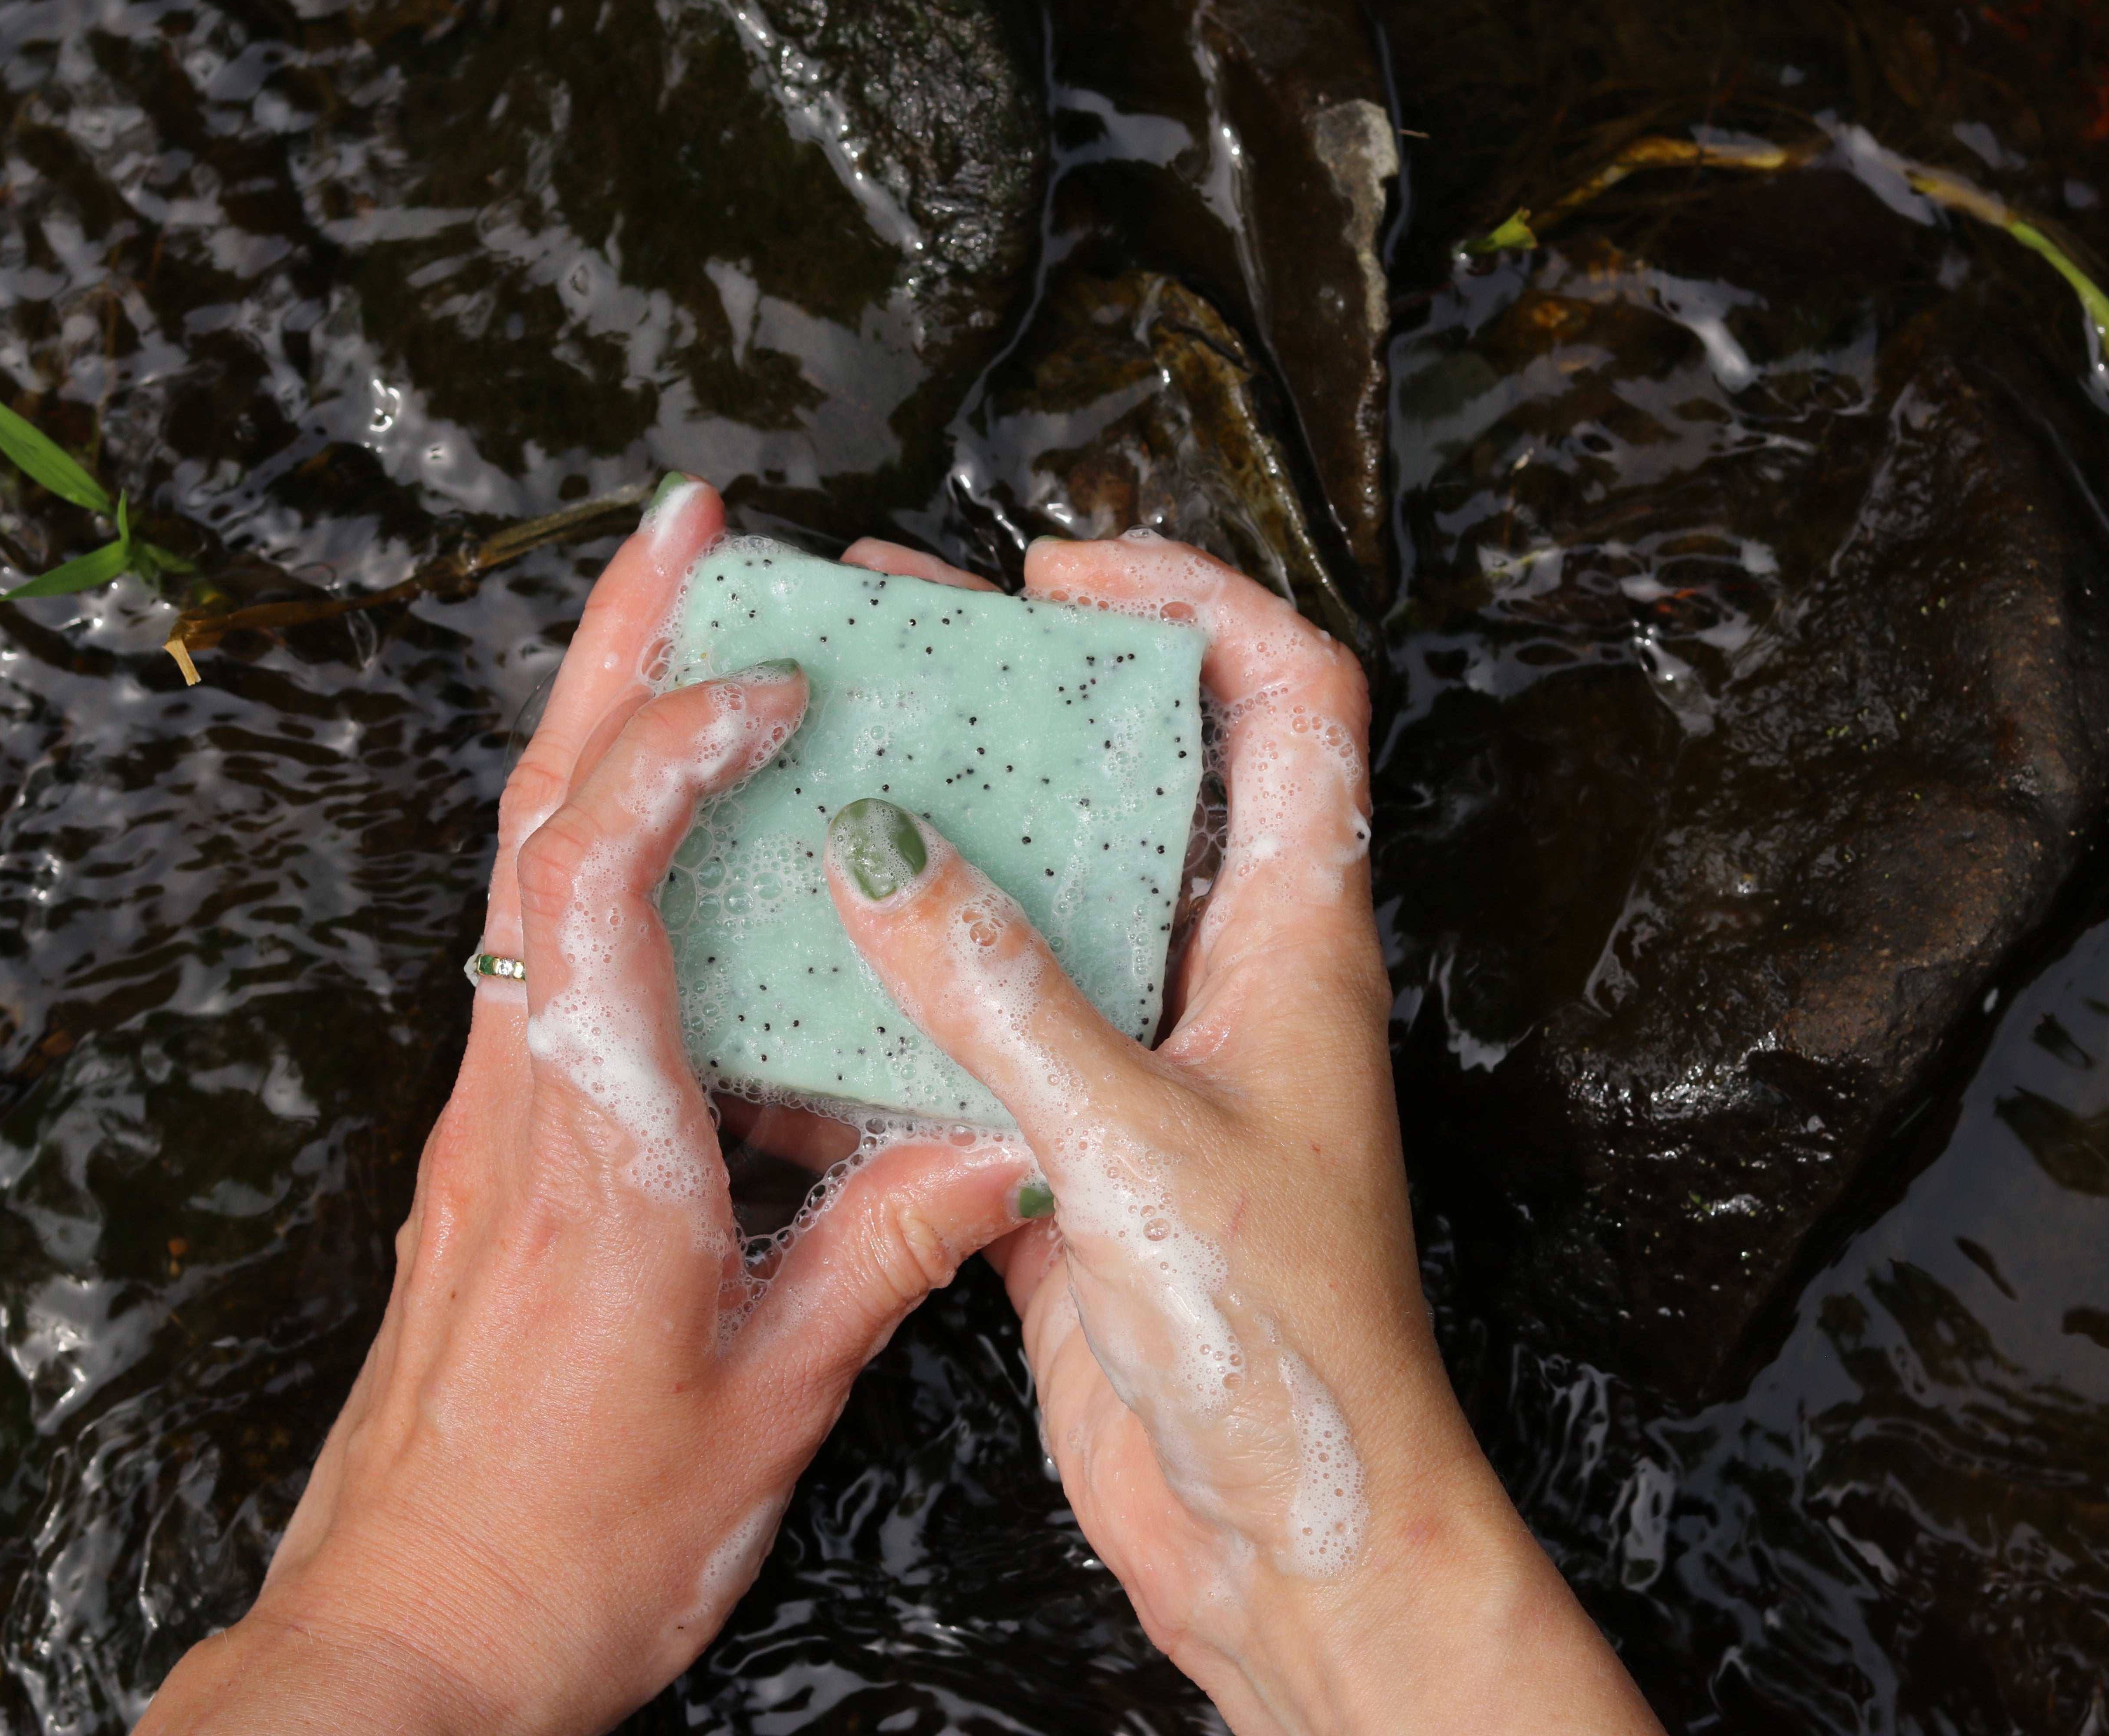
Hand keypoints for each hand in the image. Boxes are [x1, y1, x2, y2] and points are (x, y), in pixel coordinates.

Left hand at [135, 480, 1038, 1735]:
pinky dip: (592, 841)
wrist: (407, 1632)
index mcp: (599, 1145)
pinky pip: (532, 947)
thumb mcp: (769, 1399)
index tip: (770, 679)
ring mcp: (487, 1115)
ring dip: (594, 724)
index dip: (673, 746)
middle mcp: (519, 1100)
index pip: (601, 879)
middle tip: (687, 524)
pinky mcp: (487, 1148)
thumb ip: (888, 1249)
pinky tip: (658, 831)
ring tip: (680, 625)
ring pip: (520, 867)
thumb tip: (1003, 1139)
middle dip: (608, 647)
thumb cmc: (576, 1539)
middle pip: (535, 817)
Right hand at [822, 533, 1663, 1734]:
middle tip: (898, 628)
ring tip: (831, 749)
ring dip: (959, 819)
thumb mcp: (1134, 1145)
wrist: (1286, 1536)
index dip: (1193, 599)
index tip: (1060, 572)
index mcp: (1295, 942)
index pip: (1289, 697)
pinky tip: (813, 945)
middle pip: (1147, 771)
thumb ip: (1004, 995)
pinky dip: (914, 970)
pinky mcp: (1082, 1140)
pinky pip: (993, 1015)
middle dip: (1032, 684)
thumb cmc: (1283, 1349)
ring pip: (1058, 890)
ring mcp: (1152, 1057)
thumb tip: (882, 850)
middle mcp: (1229, 978)